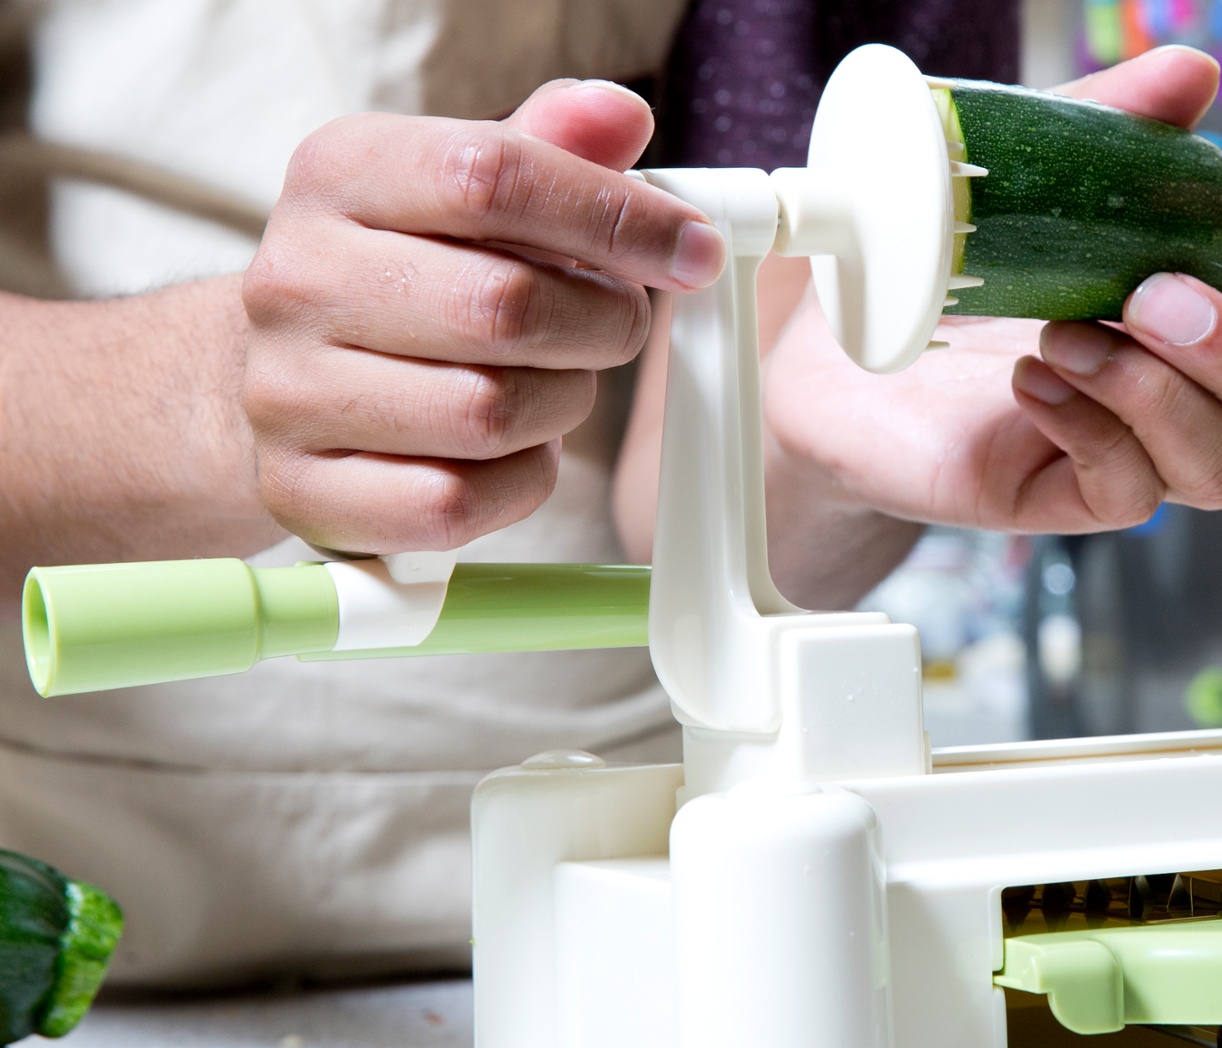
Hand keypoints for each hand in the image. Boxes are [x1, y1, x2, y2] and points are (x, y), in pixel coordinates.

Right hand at [241, 79, 724, 551]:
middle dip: (600, 323)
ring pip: (489, 414)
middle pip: (504, 306)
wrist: (278, 374)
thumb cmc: (408, 272)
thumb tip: (622, 117)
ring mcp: (287, 393)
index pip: (493, 174)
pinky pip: (457, 503)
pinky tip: (512, 449)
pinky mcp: (304, 494)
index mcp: (340, 174)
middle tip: (615, 324)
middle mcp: (296, 279)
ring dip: (562, 405)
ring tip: (553, 382)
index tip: (691, 251)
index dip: (616, 216)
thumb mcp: (468, 187)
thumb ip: (551, 146)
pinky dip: (518, 481)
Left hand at [759, 45, 1221, 559]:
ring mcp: (1141, 449)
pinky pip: (1130, 492)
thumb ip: (1107, 125)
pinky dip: (1088, 429)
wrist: (836, 352)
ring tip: (1064, 336)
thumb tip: (1188, 75)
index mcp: (1207, 289)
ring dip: (1156, 397)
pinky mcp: (1072, 495)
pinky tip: (1032, 381)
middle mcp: (1190, 382)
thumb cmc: (949, 268)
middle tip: (1153, 297)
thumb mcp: (1027, 177)